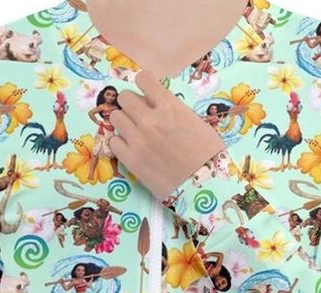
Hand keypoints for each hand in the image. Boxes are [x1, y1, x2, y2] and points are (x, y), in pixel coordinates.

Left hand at [108, 68, 224, 198]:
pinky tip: (132, 149)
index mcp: (169, 106)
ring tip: (135, 133)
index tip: (147, 94)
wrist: (205, 185)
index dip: (144, 85)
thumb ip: (173, 109)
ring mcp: (137, 139)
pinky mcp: (130, 159)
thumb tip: (158, 105)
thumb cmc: (208, 154)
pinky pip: (113, 141)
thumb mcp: (195, 122)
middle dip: (132, 104)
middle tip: (141, 117)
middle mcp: (149, 119)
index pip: (143, 79)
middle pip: (124, 97)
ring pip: (115, 117)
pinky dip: (120, 143)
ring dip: (124, 122)